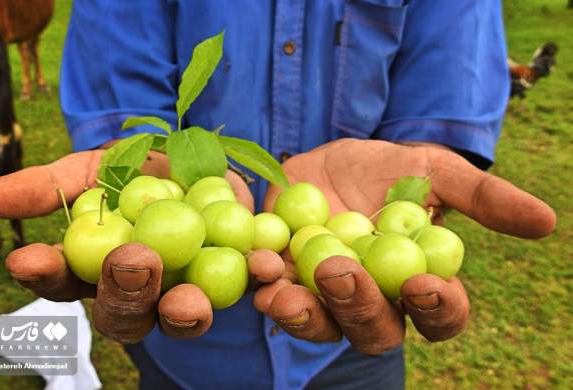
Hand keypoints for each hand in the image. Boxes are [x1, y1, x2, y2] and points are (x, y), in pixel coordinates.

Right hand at [0, 150, 283, 342]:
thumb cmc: (142, 166)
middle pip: (124, 314)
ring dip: (181, 311)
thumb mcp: (101, 166)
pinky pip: (247, 287)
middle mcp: (143, 290)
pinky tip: (264, 264)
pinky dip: (255, 277)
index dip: (46, 275)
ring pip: (179, 317)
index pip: (65, 282)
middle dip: (122, 293)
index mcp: (100, 267)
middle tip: (129, 262)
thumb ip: (55, 184)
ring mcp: (189, 289)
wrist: (205, 155)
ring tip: (185, 300)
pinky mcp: (237, 276)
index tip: (30, 257)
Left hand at [255, 139, 555, 353]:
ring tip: (285, 291)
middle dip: (360, 307)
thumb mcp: (433, 170)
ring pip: (321, 325)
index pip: (439, 313)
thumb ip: (481, 196)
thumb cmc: (388, 170)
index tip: (424, 283)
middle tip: (342, 273)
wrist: (329, 158)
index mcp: (416, 283)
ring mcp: (324, 296)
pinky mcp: (283, 279)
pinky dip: (266, 288)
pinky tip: (260, 269)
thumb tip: (546, 222)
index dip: (437, 307)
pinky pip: (274, 296)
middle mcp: (373, 301)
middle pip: (375, 329)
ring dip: (305, 313)